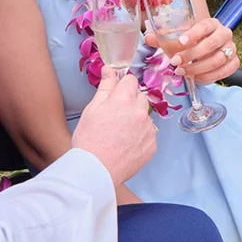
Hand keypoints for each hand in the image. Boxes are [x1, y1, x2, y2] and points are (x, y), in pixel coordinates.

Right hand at [72, 67, 156, 184]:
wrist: (95, 171)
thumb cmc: (89, 141)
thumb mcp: (92, 109)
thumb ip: (105, 87)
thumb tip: (110, 70)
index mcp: (124, 100)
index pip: (130, 80)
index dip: (121, 87)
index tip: (115, 95)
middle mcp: (140, 112)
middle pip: (140, 97)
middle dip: (129, 102)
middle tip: (114, 116)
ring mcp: (148, 130)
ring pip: (145, 116)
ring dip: (136, 119)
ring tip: (118, 133)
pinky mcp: (152, 145)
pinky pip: (148, 134)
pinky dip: (139, 136)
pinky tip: (125, 144)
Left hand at [146, 17, 238, 84]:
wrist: (205, 51)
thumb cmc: (190, 44)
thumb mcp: (177, 40)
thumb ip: (162, 39)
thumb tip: (147, 38)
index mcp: (211, 23)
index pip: (204, 26)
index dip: (193, 34)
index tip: (180, 42)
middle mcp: (224, 34)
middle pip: (211, 44)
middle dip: (192, 55)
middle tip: (176, 62)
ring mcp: (231, 48)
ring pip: (217, 60)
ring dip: (198, 68)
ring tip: (182, 72)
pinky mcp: (234, 62)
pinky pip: (224, 71)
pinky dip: (209, 76)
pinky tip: (196, 78)